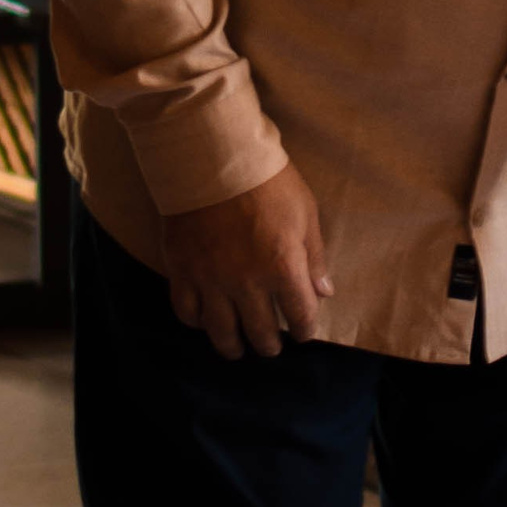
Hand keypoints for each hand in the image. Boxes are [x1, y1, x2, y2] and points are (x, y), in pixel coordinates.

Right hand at [162, 163, 332, 358]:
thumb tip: (324, 292)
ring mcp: (211, 280)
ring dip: (233, 347)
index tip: (304, 333)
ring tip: (237, 349)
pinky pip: (186, 311)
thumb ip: (314, 257)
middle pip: (261, 332)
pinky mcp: (182, 271)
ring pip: (221, 332)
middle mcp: (247, 282)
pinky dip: (196, 322)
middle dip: (269, 345)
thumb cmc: (268, 180)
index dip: (305, 330)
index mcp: (283, 267)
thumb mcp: (306, 213)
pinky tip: (204, 321)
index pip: (300, 316)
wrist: (213, 157)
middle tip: (270, 346)